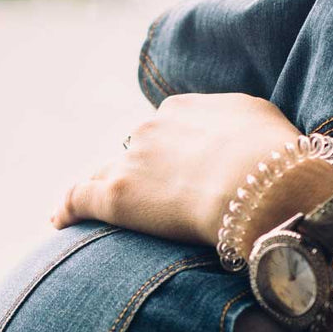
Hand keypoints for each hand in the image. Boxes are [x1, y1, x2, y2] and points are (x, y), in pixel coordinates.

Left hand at [51, 93, 315, 243]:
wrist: (264, 186)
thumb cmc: (275, 158)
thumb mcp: (261, 121)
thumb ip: (238, 125)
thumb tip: (239, 137)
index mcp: (184, 109)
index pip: (163, 131)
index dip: (165, 155)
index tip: (170, 174)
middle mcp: (151, 128)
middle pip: (134, 153)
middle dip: (139, 173)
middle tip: (148, 202)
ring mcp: (131, 161)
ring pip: (105, 175)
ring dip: (103, 191)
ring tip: (90, 212)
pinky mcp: (117, 196)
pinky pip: (79, 199)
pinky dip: (66, 210)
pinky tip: (57, 222)